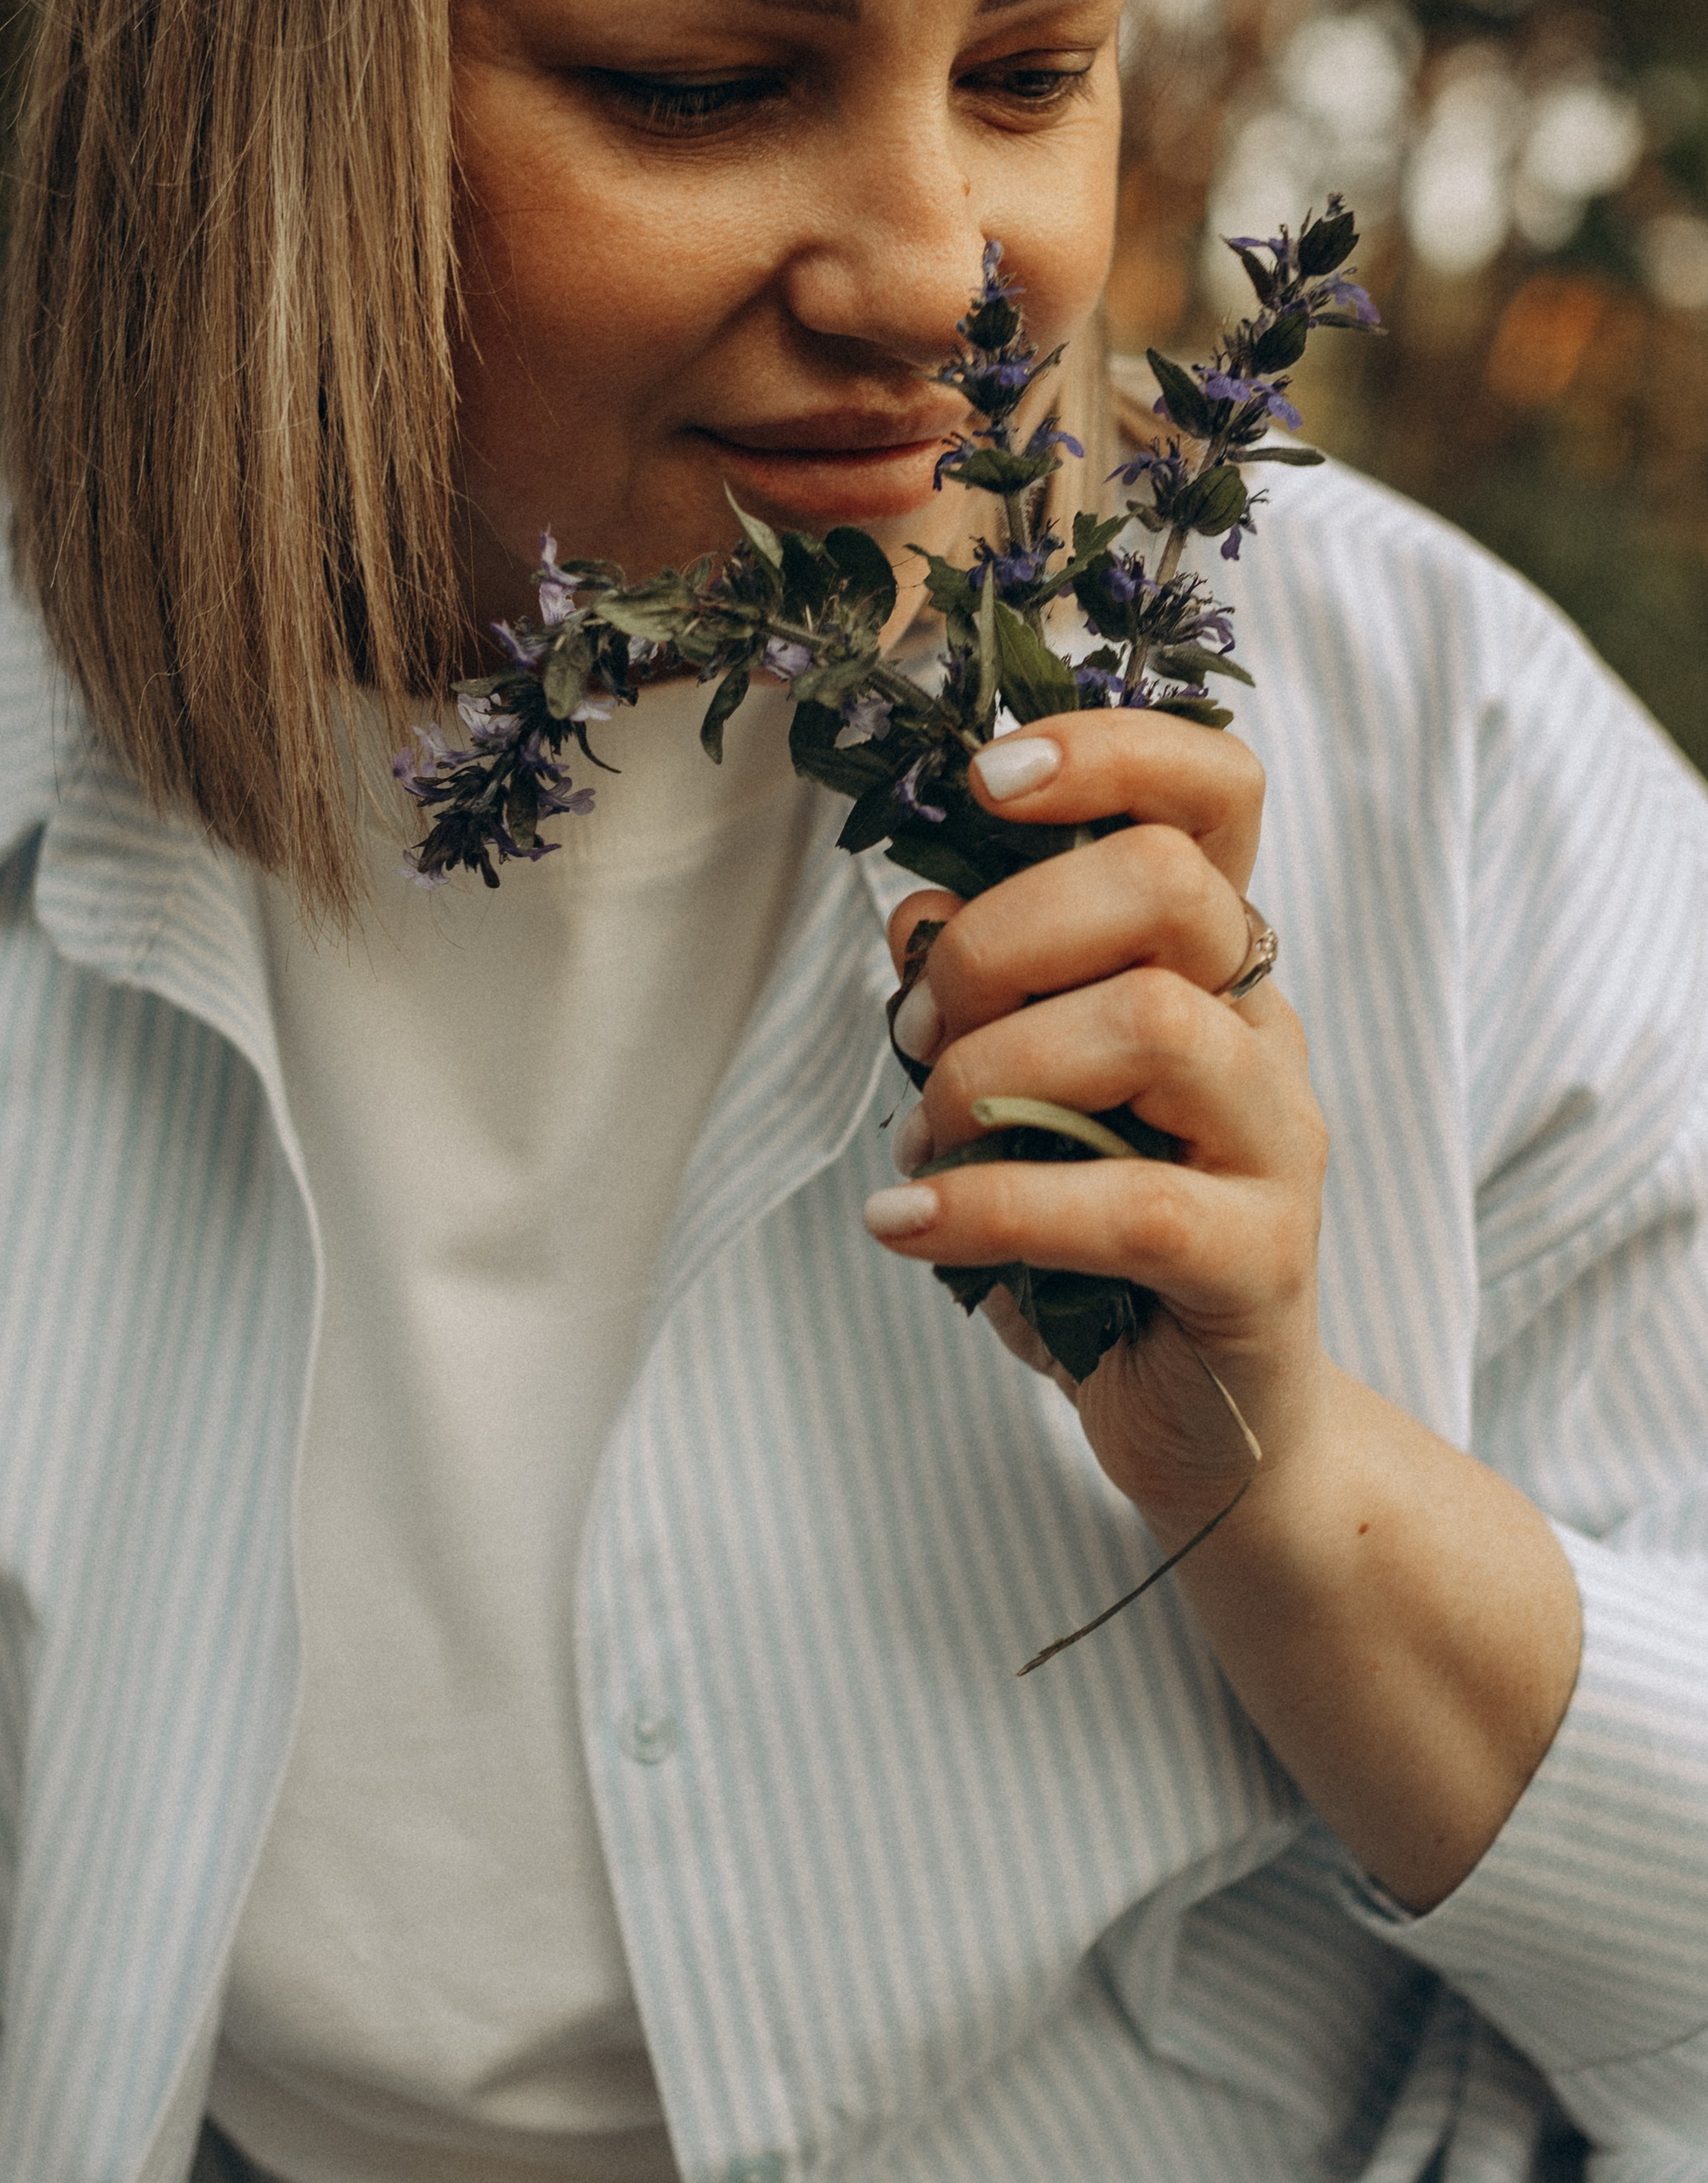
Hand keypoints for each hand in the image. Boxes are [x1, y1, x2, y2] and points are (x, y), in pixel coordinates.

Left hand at [865, 710, 1334, 1545]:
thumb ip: (979, 994)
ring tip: (922, 1139)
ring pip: (1151, 1024)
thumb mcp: (1017, 1097)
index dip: (1109, 751)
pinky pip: (1130, 1202)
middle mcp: (1259, 1028)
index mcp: (1208, 960)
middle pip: (1166, 885)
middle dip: (1002, 936)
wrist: (1215, 1430)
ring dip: (993, 1070)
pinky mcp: (1258, 1260)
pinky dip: (991, 1204)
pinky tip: (908, 1226)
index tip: (986, 779)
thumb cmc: (1099, 1243)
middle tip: (920, 1031)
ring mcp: (1275, 1142)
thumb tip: (914, 910)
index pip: (1212, 794)